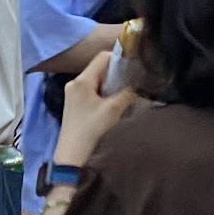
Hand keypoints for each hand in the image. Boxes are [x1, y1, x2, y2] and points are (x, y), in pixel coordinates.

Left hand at [55, 51, 136, 169]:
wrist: (72, 157)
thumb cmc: (91, 131)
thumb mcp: (113, 110)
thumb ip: (128, 91)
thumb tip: (141, 80)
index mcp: (81, 80)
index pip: (103, 57)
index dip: (120, 59)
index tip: (134, 69)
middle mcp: (74, 83)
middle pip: (100, 69)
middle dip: (117, 74)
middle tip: (131, 84)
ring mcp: (73, 94)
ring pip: (97, 81)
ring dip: (111, 86)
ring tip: (124, 96)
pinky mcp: (75, 105)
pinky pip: (92, 91)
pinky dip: (104, 94)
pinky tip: (113, 105)